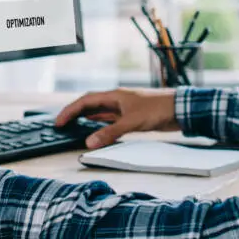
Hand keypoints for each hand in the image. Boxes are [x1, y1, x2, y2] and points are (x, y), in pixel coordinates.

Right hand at [55, 87, 178, 148]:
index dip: (70, 110)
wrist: (179, 109)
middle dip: (74, 114)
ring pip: (100, 113)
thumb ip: (110, 133)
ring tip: (73, 128)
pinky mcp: (132, 117)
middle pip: (90, 105)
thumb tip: (89, 142)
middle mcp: (117, 100)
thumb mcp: (131, 122)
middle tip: (61, 124)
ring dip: (87, 119)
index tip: (59, 121)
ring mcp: (124, 108)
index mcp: (114, 96)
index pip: (85, 101)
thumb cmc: (158, 109)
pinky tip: (97, 132)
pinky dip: (101, 126)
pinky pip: (110, 121)